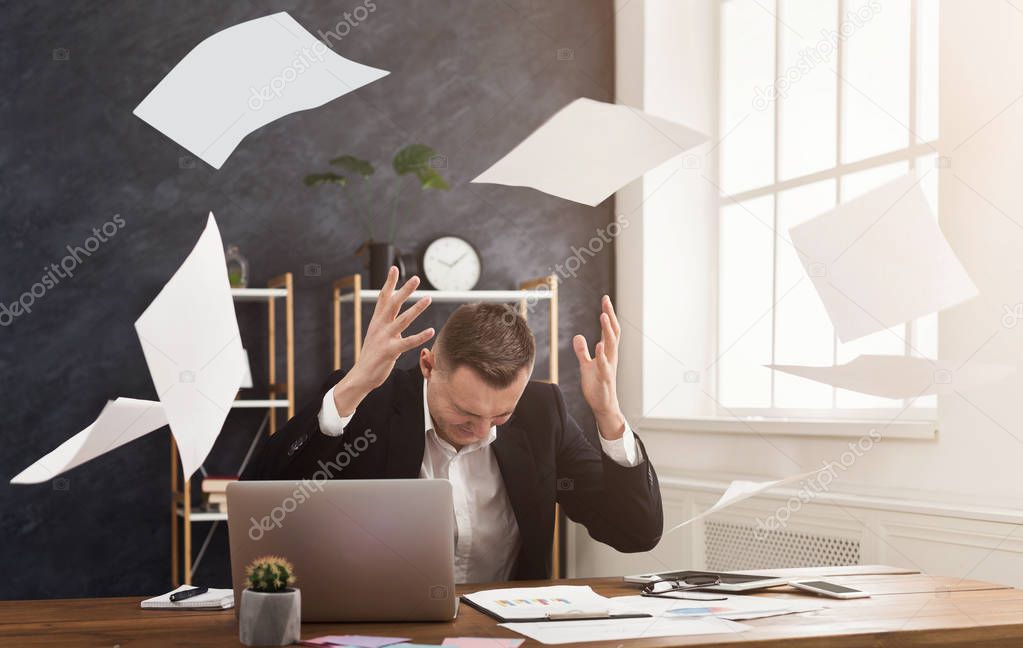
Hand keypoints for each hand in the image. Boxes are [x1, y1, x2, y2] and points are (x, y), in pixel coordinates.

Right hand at [334, 267, 433, 415]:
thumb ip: (386, 321)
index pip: (383, 298)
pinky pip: (407, 342)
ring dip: (416, 309)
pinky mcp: (390, 351)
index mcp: (376, 321)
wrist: (361, 375)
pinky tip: (431, 331)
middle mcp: (379, 327)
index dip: (389, 283)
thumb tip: (396, 311)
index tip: (394, 268)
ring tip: (428, 298)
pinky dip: (420, 336)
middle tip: (416, 278)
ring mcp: (384, 338)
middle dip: (404, 290)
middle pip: (393, 304)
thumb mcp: (377, 333)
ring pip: (402, 320)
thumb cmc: (372, 354)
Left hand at [573, 295, 625, 439]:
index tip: (605, 298)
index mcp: (607, 352)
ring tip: (603, 316)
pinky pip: (604, 364)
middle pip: (613, 332)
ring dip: (607, 330)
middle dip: (610, 316)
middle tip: (606, 301)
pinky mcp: (604, 378)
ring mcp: (609, 366)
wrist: (603, 405)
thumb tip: (578, 336)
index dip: (608, 314)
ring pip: (611, 345)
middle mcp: (611, 356)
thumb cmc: (596, 385)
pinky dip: (601, 355)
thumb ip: (582, 351)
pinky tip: (598, 345)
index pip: (609, 329)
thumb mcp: (586, 365)